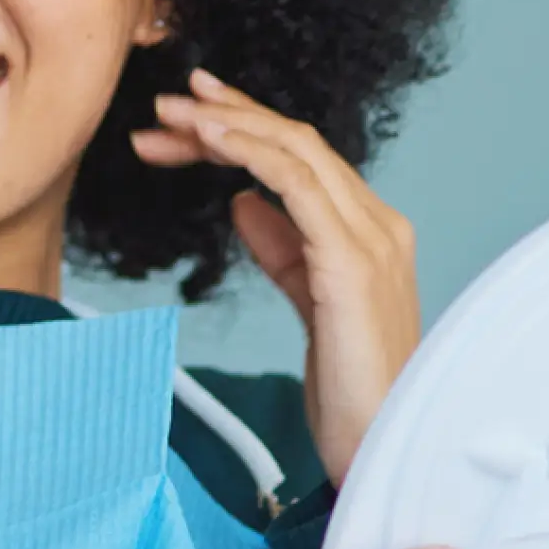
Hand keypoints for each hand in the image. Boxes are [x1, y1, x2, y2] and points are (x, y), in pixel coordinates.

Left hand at [132, 67, 421, 487]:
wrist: (381, 447)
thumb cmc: (352, 390)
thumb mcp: (308, 305)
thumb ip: (282, 250)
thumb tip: (241, 201)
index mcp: (370, 231)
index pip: (302, 157)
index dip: (246, 125)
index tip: (191, 110)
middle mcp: (378, 223)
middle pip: (296, 142)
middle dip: (227, 114)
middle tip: (166, 101)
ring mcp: (371, 239)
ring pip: (296, 150)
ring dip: (227, 124)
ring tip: (171, 114)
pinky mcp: (352, 262)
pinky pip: (296, 184)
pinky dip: (251, 152)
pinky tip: (210, 141)